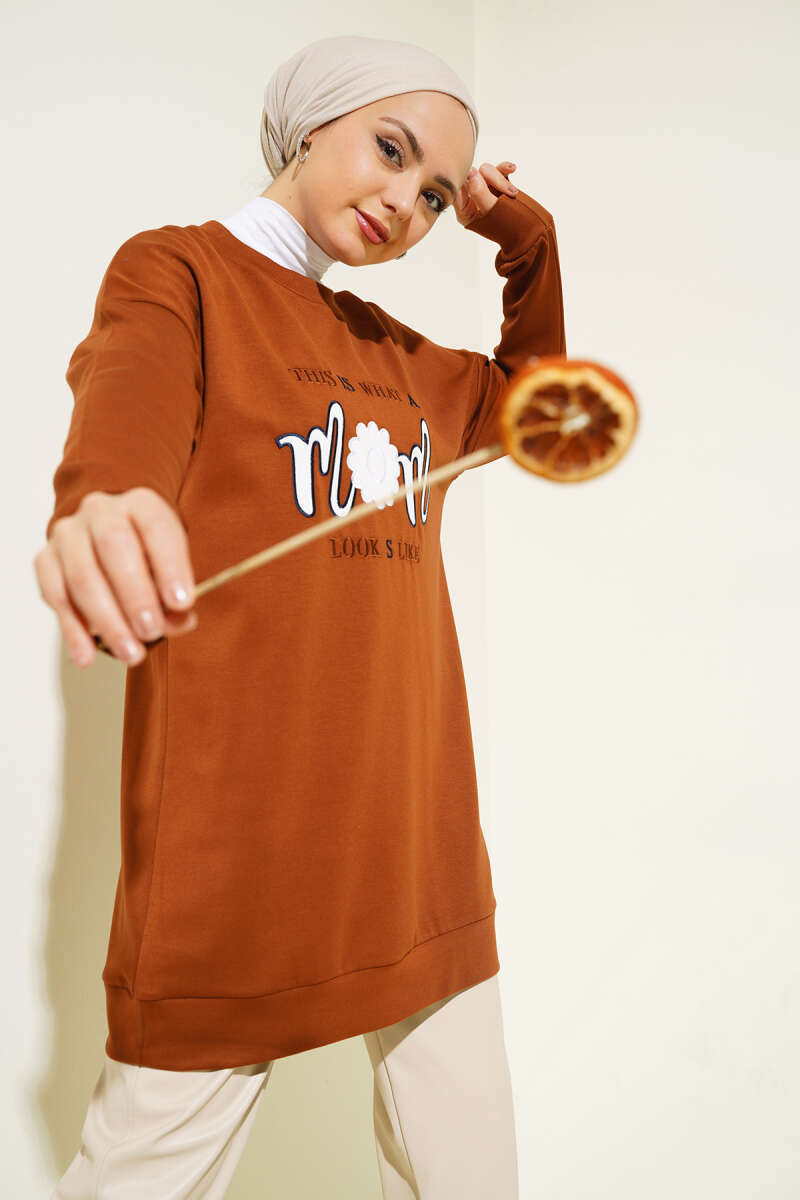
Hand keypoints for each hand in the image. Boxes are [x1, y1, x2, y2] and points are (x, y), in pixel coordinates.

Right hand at [33, 487, 198, 667]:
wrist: (105, 536)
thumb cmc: (146, 555)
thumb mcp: (171, 567)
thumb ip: (177, 597)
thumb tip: (181, 620)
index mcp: (140, 504)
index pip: (155, 527)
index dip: (170, 565)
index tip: (183, 603)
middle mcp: (101, 511)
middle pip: (114, 547)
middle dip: (135, 595)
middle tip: (151, 631)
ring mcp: (69, 535)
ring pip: (82, 576)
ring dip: (107, 621)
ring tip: (130, 653)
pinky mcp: (46, 560)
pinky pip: (56, 596)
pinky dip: (72, 630)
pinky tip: (87, 655)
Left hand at [454, 161, 518, 227]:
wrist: (529, 232)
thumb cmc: (510, 228)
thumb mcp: (493, 213)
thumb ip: (480, 193)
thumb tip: (471, 173)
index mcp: (465, 211)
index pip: (458, 189)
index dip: (467, 181)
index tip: (478, 181)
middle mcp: (472, 199)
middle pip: (473, 177)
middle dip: (490, 181)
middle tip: (506, 191)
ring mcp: (485, 190)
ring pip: (486, 171)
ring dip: (501, 179)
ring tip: (513, 192)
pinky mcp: (497, 184)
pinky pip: (498, 170)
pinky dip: (505, 168)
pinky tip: (513, 168)